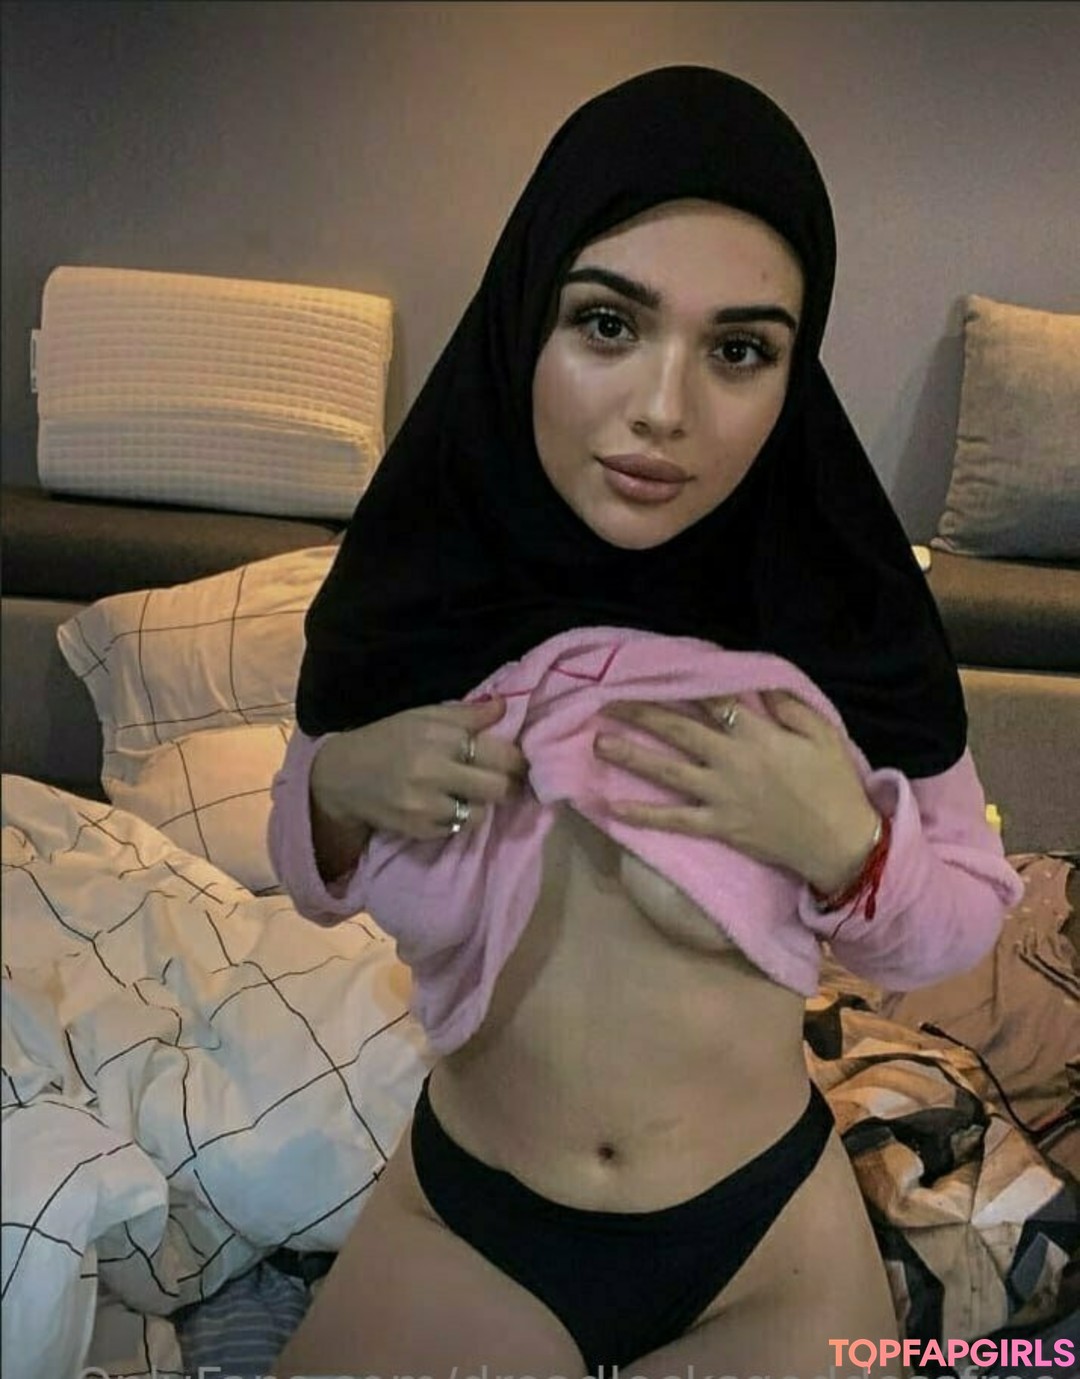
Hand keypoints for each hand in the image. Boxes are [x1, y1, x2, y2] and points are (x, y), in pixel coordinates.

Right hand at [311, 694, 527, 844]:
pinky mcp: (420, 831)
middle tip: (507, 781)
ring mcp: (426, 806)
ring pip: (481, 814)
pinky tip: (447, 805)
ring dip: (482, 805)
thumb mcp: (422, 716)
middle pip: (499, 788)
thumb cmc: (387, 738)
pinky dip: (459, 818)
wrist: (341, 776)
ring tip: (473, 794)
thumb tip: (503, 706)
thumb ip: (466, 714)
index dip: (517, 759)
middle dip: (509, 785)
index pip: (500, 753)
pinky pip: (458, 829)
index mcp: (438, 738)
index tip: (518, 760)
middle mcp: (434, 772)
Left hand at [593, 690, 879, 893]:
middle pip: (678, 729)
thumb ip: (789, 706)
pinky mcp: (718, 826)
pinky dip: (644, 816)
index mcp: (756, 734)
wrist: (838, 841)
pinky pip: (674, 820)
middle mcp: (731, 760)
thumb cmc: (833, 784)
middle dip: (640, 713)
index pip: (713, 700)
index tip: (653, 670)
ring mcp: (721, 795)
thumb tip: (758, 682)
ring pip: (667, 771)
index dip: (682, 683)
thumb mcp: (822, 733)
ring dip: (630, 756)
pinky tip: (614, 809)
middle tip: (606, 701)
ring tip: (598, 743)